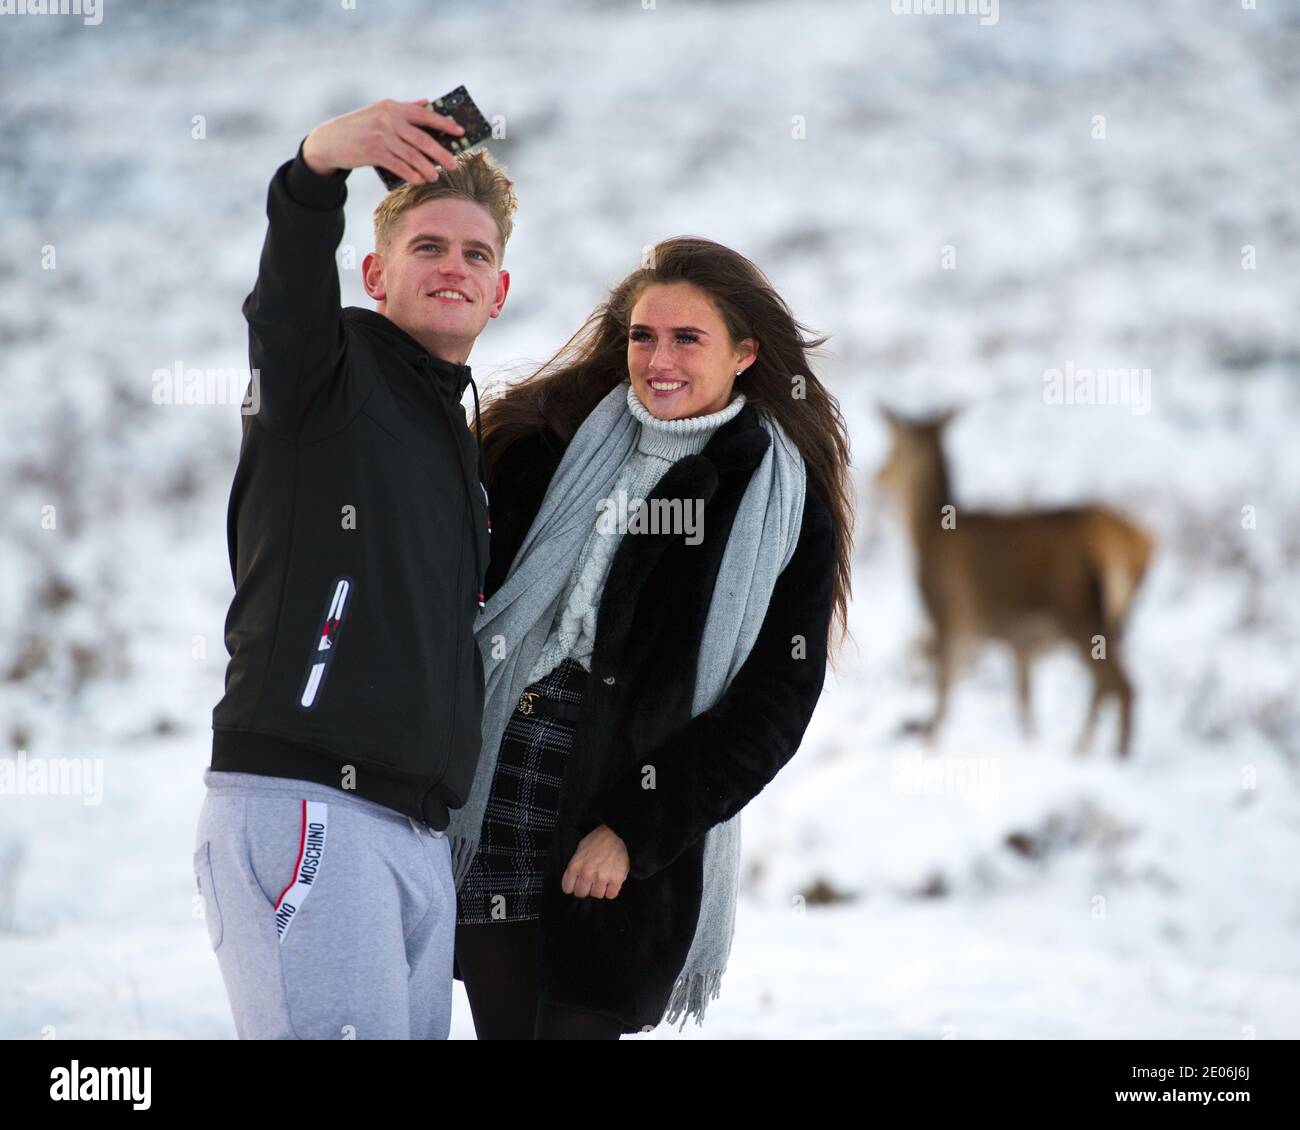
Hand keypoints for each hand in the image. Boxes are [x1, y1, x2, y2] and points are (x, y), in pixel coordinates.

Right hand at [301, 98, 465, 182]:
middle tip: (454, 164)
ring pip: (412, 155)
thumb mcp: (380, 112)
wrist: (331, 139)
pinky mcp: (373, 151)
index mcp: (393, 107)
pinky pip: (398, 165)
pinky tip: (419, 180)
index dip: (444, 123)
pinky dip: (410, 174)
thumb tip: (428, 103)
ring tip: (435, 176)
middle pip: (422, 138)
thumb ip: (405, 108)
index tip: (460, 132)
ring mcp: (381, 135)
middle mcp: (388, 119)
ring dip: (426, 168)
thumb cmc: (360, 127)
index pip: (424, 114)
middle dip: (440, 153)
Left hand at [561, 825, 628, 898]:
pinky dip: (611, 890)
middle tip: (591, 881)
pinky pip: (611, 895)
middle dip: (586, 888)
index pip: (567, 888)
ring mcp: (602, 877)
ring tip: (603, 879)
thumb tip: (574, 879)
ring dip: (600, 889)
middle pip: (581, 894)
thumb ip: (576, 865)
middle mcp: (587, 873)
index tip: (578, 883)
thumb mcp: (580, 849)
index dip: (573, 886)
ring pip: (597, 895)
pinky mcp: (616, 879)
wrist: (616, 833)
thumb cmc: (597, 840)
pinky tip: (612, 882)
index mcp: (575, 866)